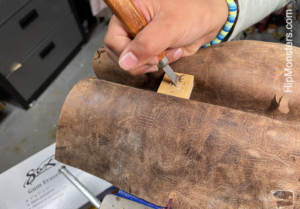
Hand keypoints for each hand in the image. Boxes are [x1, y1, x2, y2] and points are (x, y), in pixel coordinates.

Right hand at [104, 0, 227, 75]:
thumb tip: (125, 62)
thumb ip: (147, 44)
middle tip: (158, 57)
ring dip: (152, 62)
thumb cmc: (192, 13)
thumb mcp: (169, 27)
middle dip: (140, 61)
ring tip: (169, 50)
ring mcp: (140, 38)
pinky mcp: (149, 48)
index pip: (113, 39)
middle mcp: (131, 25)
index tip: (147, 57)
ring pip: (133, 62)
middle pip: (120, 54)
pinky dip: (159, 63)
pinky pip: (146, 64)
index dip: (126, 54)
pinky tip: (172, 52)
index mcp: (130, 11)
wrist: (210, 21)